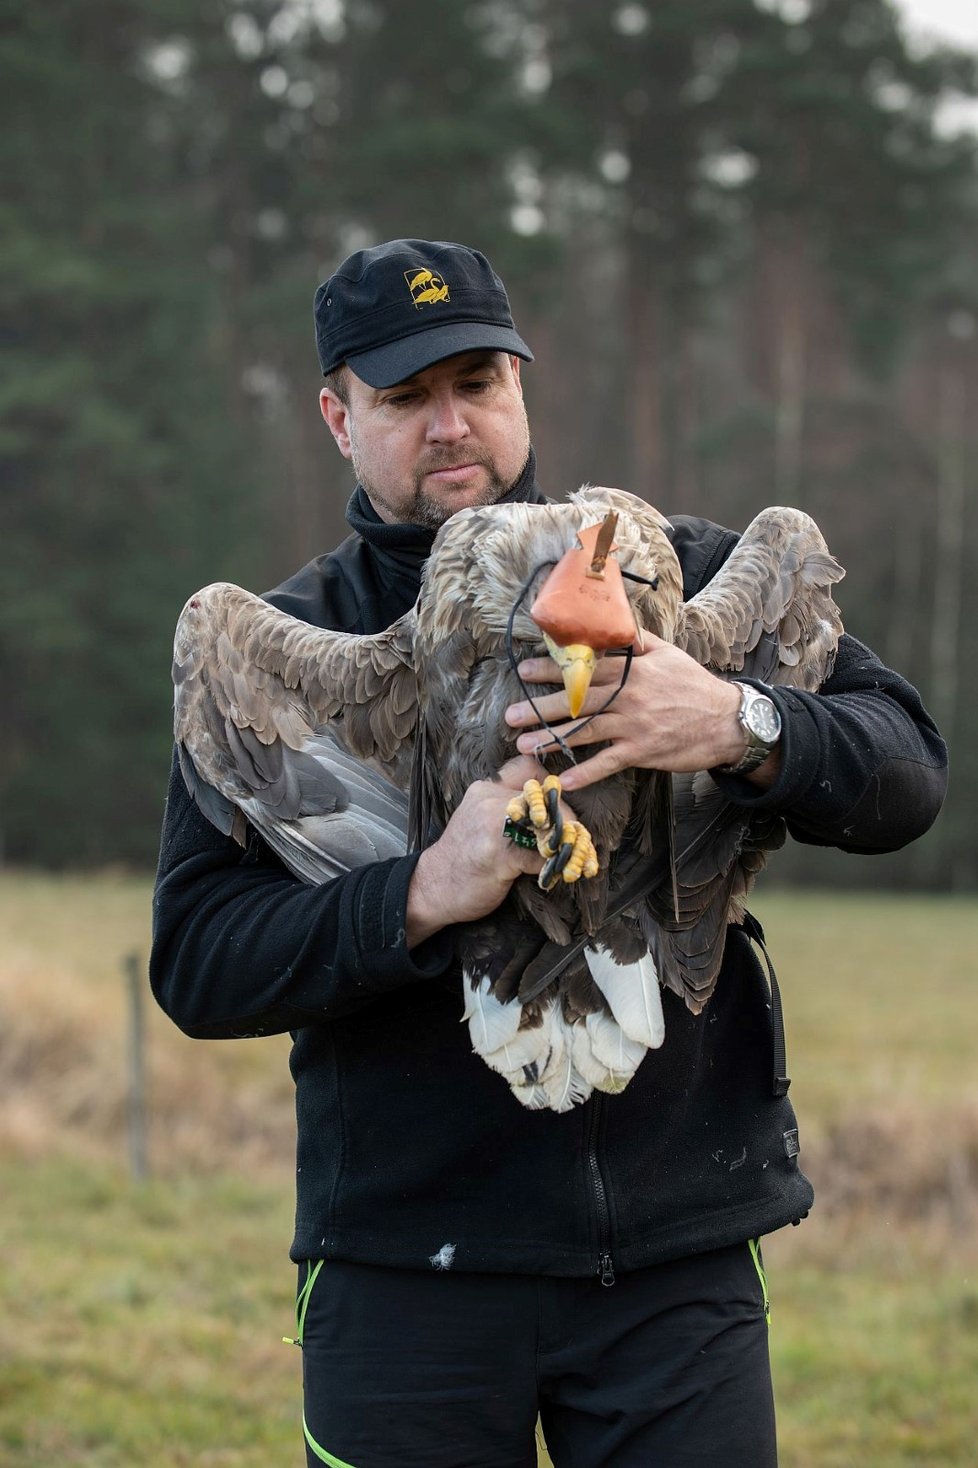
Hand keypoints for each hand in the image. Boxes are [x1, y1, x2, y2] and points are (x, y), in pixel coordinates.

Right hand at [406, 755, 574, 945]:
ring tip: (573, 858)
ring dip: (565, 845)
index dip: (550, 785)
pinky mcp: (499, 855)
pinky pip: (541, 857)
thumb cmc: (462, 857)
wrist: (431, 888)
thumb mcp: (479, 820)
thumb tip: (554, 812)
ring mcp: (493, 826)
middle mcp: (489, 801)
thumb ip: (509, 809)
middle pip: (546, 799)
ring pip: (548, 826)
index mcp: (485, 790)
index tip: (558, 808)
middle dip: (567, 821)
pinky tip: (554, 876)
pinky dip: (553, 868)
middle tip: (577, 839)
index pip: (528, 769)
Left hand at [504, 632, 755, 791]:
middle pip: (577, 702)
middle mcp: (629, 697)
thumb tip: (616, 624)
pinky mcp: (643, 751)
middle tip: (510, 714)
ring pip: (585, 733)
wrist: (726, 721)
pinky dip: (586, 773)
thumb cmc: (694, 686)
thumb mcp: (668, 654)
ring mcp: (635, 726)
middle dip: (541, 708)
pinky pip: (608, 763)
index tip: (524, 672)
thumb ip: (638, 642)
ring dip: (552, 741)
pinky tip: (563, 780)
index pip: (586, 669)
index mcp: (632, 672)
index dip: (553, 670)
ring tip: (523, 746)